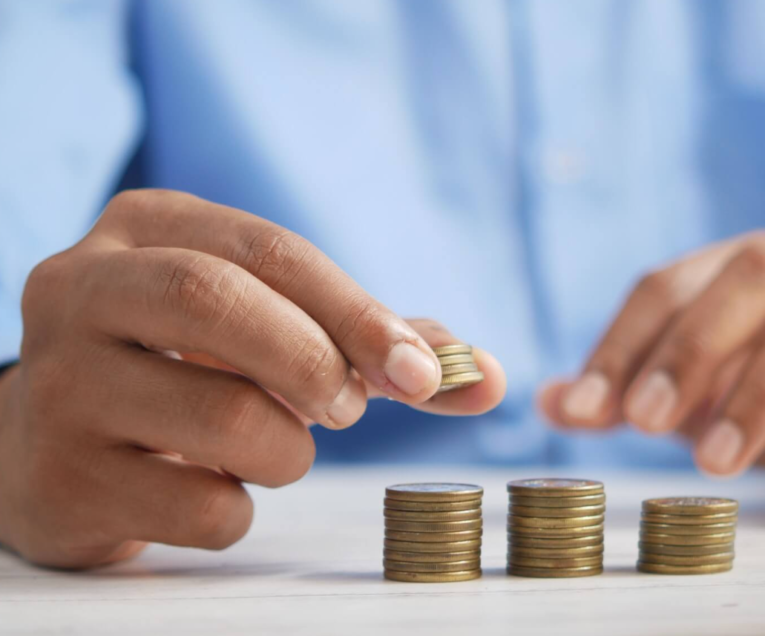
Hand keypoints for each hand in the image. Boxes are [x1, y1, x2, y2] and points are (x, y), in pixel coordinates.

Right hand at [0, 189, 504, 567]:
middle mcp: (82, 288)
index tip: (422, 373)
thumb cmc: (189, 368)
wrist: (59, 443)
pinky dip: (239, 510)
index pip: (270, 250)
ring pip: (224, 419)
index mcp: (147, 229)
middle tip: (347, 409)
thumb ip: (374, 343)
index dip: (359, 312)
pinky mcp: (59, 478)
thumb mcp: (267, 325)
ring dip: (287, 450)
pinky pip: (200, 507)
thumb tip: (486, 377)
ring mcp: (58, 384)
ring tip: (270, 447)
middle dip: (316, 362)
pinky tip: (210, 488)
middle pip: (220, 302)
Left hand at [540, 232, 764, 505]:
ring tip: (717, 464)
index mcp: (752, 267)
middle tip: (644, 423)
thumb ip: (631, 392)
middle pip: (754, 273)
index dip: (622, 342)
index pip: (671, 281)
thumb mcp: (705, 392)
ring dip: (762, 393)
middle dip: (690, 348)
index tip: (584, 409)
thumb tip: (549, 402)